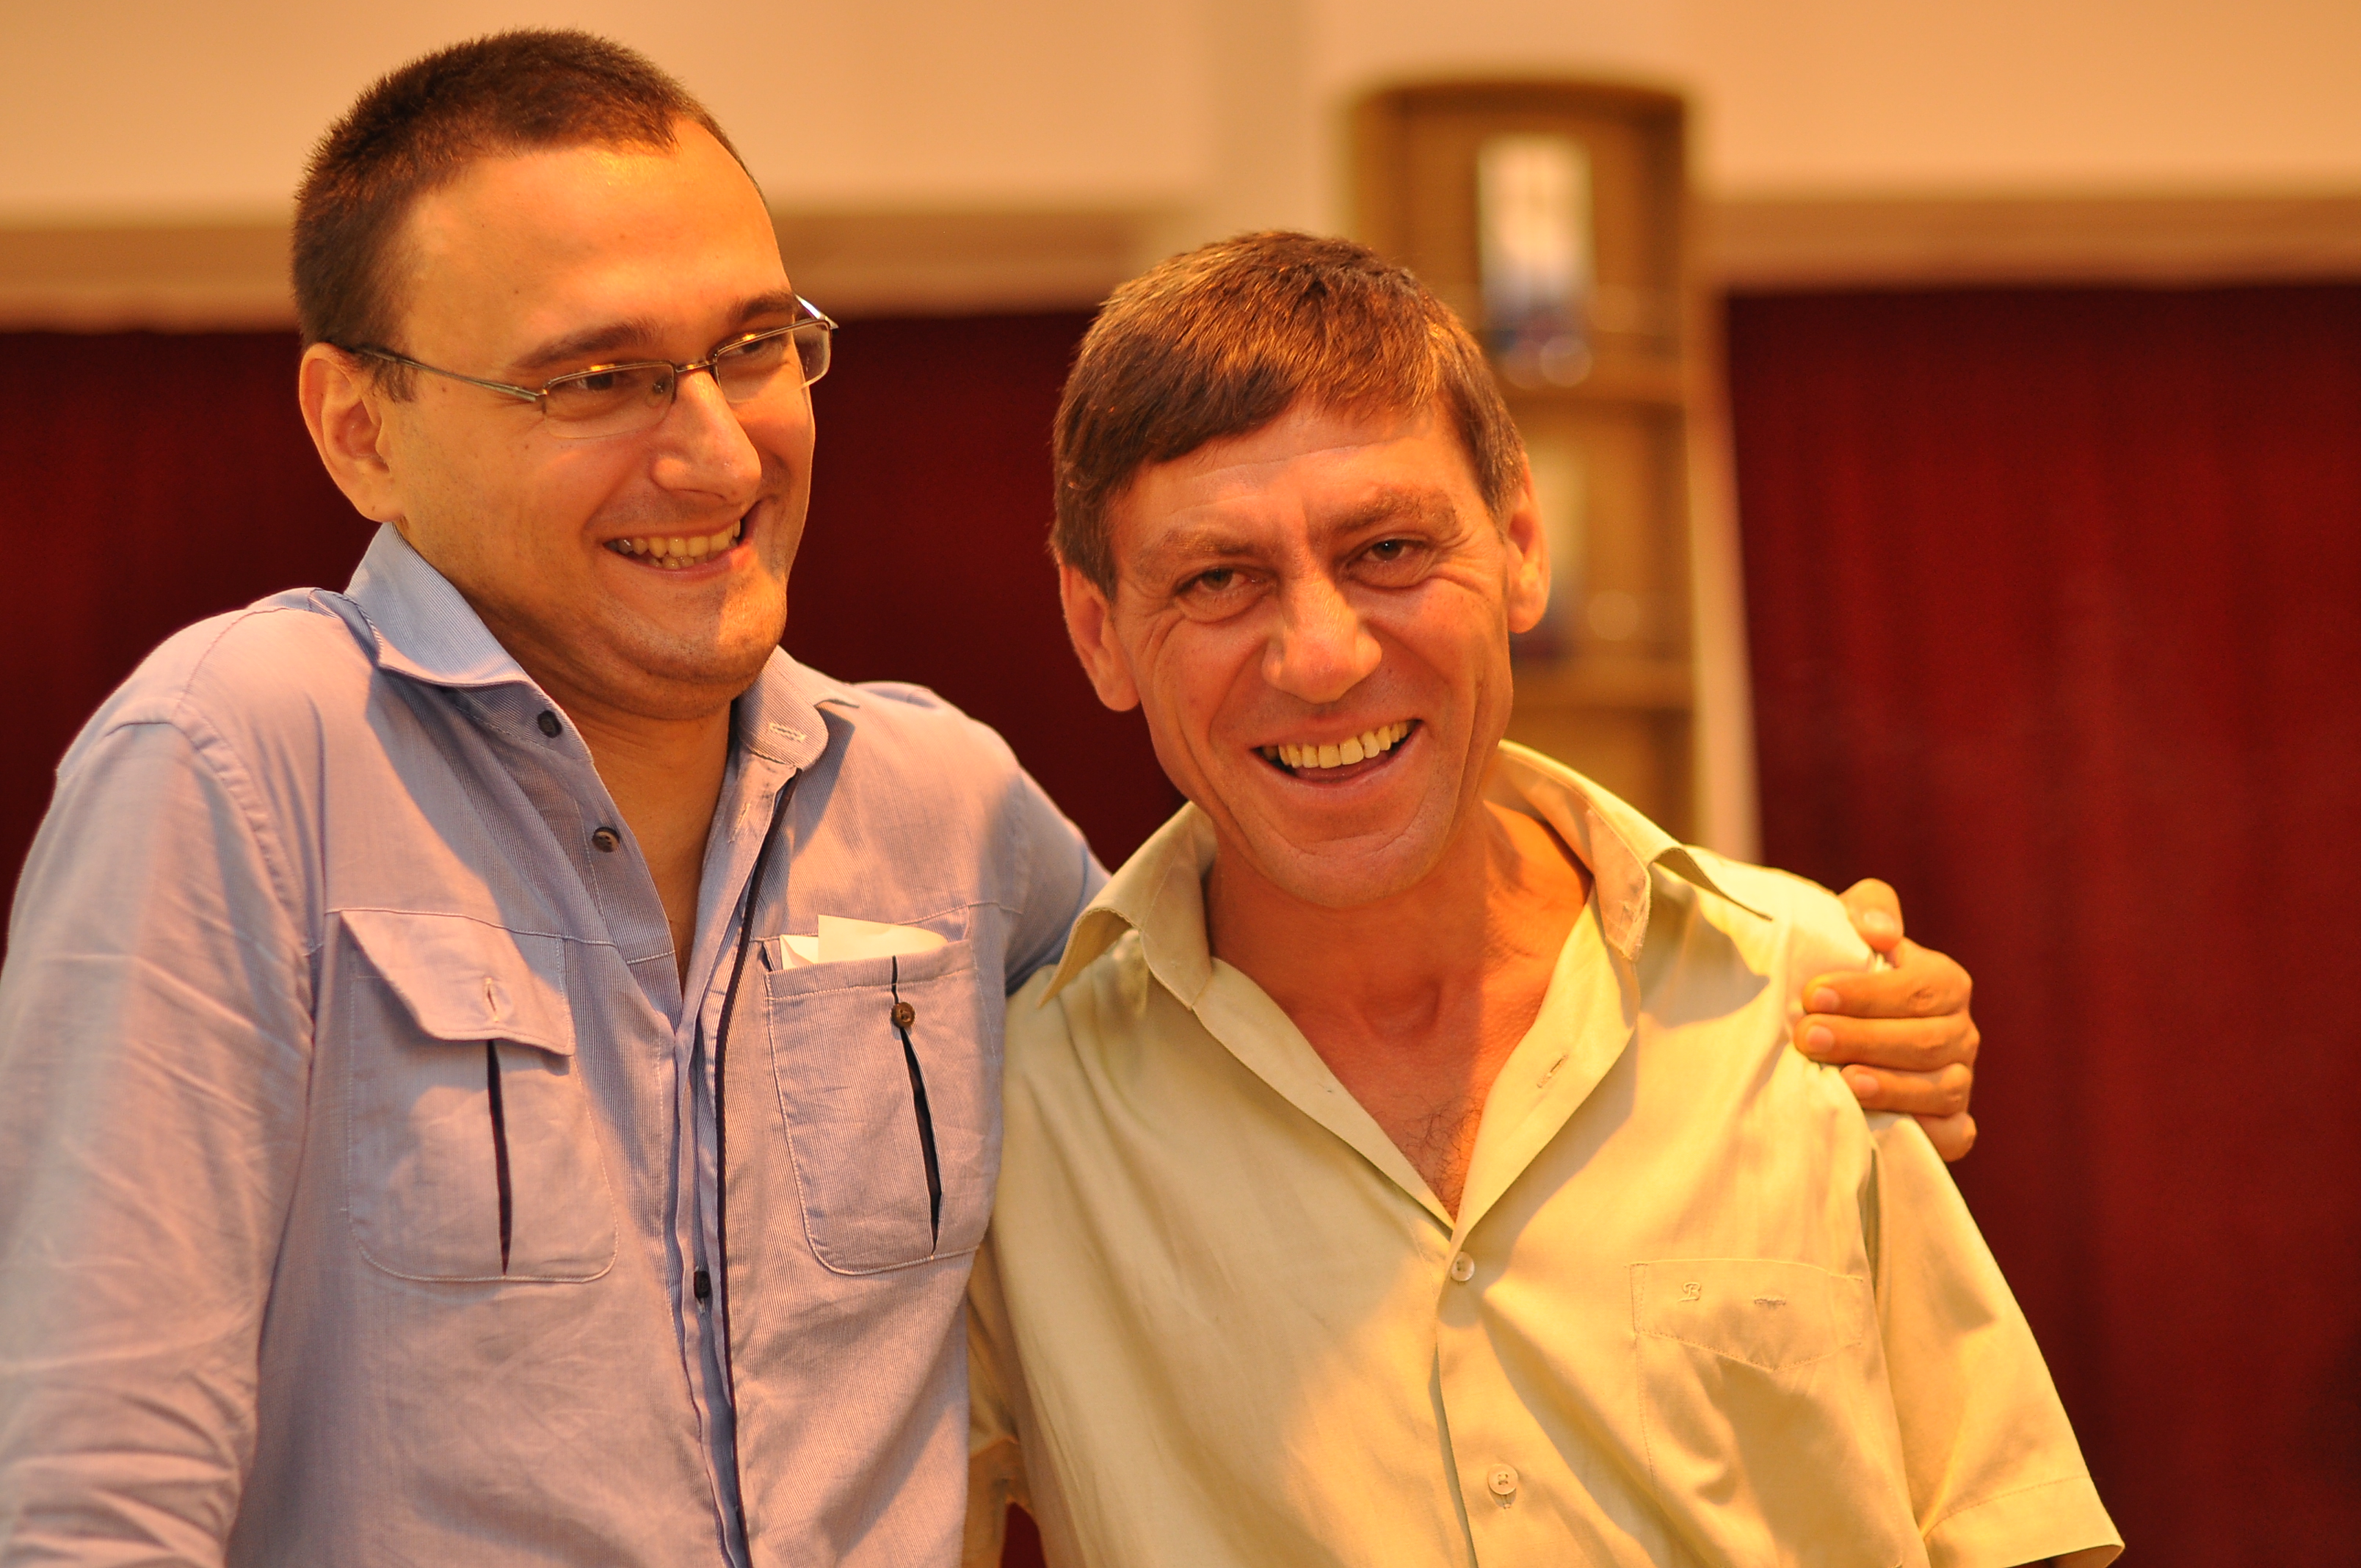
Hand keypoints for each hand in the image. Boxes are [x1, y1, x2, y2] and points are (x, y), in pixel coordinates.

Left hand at [1796, 879, 1979, 1160]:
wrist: (1834, 1023)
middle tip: (1809, 1037)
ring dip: (1892, 1087)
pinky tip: (1884, 1125)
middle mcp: (1961, 1031)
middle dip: (1865, 1038)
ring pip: (1943, 1088)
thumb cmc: (1842, 969)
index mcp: (1945, 982)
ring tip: (1845, 1081)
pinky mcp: (1951, 1122)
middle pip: (1927, 1040)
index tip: (1813, 995)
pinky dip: (1927, 1134)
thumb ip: (1868, 909)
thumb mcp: (1850, 927)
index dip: (1867, 993)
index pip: (1920, 988)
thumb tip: (1881, 933)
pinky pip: (1955, 1134)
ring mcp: (1959, 1079)